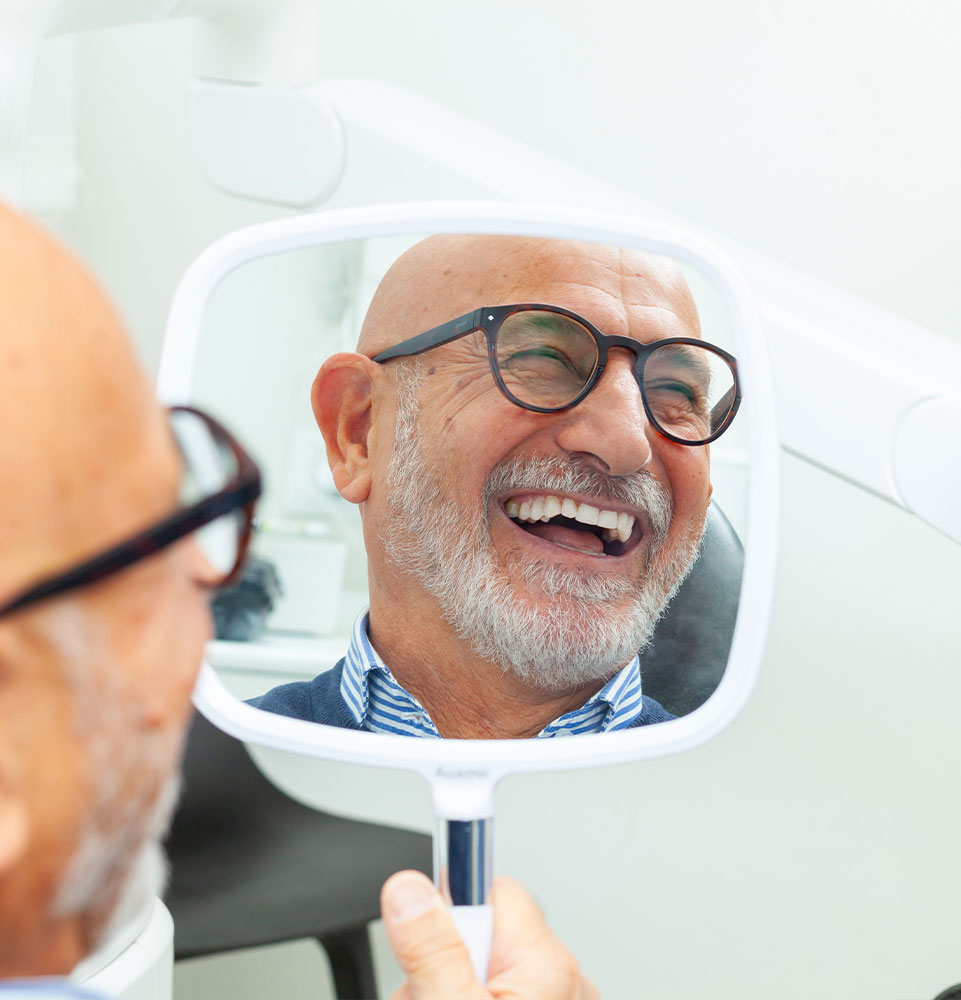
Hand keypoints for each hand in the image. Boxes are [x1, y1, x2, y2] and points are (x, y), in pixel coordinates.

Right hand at [380, 870, 599, 999]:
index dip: (448, 908)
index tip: (413, 902)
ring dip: (446, 988)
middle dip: (439, 961)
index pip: (489, 888)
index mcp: (548, 965)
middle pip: (479, 931)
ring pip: (479, 968)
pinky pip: (491, 991)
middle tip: (421, 997)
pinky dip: (464, 999)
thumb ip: (431, 952)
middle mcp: (562, 981)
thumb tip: (409, 890)